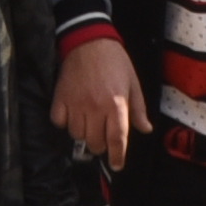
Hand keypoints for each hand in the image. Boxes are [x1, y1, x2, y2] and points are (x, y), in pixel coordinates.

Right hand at [55, 34, 141, 166]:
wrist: (88, 40)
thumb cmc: (114, 60)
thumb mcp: (133, 83)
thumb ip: (138, 109)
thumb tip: (146, 129)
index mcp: (116, 105)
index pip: (116, 139)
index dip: (117, 156)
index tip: (116, 165)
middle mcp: (95, 107)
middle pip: (95, 142)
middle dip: (100, 146)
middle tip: (102, 139)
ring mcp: (76, 103)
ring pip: (77, 135)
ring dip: (83, 135)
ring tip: (89, 126)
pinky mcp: (60, 98)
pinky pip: (59, 122)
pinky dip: (65, 124)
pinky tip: (72, 116)